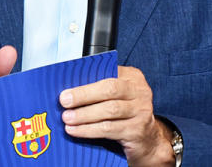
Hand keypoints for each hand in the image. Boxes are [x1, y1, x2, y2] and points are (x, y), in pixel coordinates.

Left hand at [60, 66, 175, 166]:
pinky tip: (76, 131)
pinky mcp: (137, 130)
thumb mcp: (117, 96)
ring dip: (84, 114)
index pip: (109, 73)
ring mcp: (141, 111)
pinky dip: (89, 130)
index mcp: (133, 77)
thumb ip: (99, 90)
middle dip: (84, 95)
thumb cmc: (125, 114)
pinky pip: (109, 129)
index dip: (86, 81)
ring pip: (110, 110)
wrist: (146, 139)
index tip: (66, 89)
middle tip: (64, 101)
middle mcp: (140, 92)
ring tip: (67, 118)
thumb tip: (70, 92)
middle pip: (111, 89)